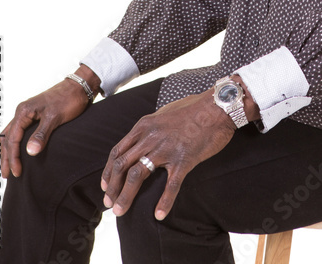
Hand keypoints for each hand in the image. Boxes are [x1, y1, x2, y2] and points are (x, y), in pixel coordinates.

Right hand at [0, 66, 99, 178]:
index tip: (17, 172)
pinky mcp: (35, 116)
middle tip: (7, 174)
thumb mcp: (55, 117)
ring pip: (11, 135)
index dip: (13, 157)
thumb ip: (41, 134)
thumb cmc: (68, 98)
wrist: (80, 87)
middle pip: (8, 138)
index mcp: (24, 111)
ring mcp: (28, 113)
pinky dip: (15, 142)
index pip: (12, 139)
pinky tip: (17, 149)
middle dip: (7, 157)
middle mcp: (23, 112)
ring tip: (9, 165)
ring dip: (9, 151)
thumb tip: (30, 152)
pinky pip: (19, 131)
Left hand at [101, 88, 236, 220]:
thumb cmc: (193, 109)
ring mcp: (166, 148)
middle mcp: (151, 137)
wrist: (216, 107)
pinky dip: (164, 202)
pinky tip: (159, 214)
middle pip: (122, 166)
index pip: (118, 151)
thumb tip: (141, 141)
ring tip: (120, 212)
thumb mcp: (164, 114)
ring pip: (138, 175)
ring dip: (126, 196)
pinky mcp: (184, 159)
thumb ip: (150, 128)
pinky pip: (171, 185)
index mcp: (144, 126)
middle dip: (113, 187)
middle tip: (109, 205)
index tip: (105, 187)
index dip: (108, 171)